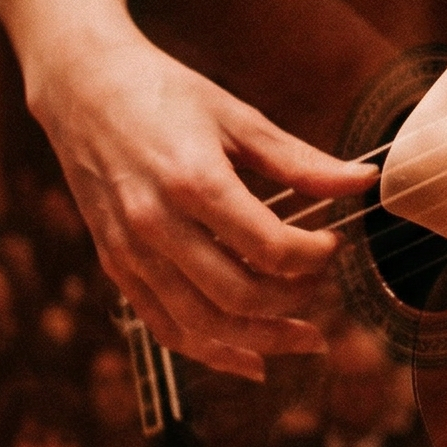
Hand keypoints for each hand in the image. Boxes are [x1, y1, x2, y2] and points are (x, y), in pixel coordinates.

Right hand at [30, 31, 373, 377]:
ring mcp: (131, 250)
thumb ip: (301, 161)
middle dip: (295, 302)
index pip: (270, 247)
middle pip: (239, 295)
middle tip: (322, 285)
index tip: (333, 243)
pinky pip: (164, 326)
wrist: (83, 87)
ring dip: (262, 341)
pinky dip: (210, 351)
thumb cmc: (166, 95)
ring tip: (305, 340)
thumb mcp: (238, 118)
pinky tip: (251, 359)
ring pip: (202, 323)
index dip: (315, 256)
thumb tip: (363, 181)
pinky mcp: (116, 264)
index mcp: (194, 182)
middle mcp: (157, 224)